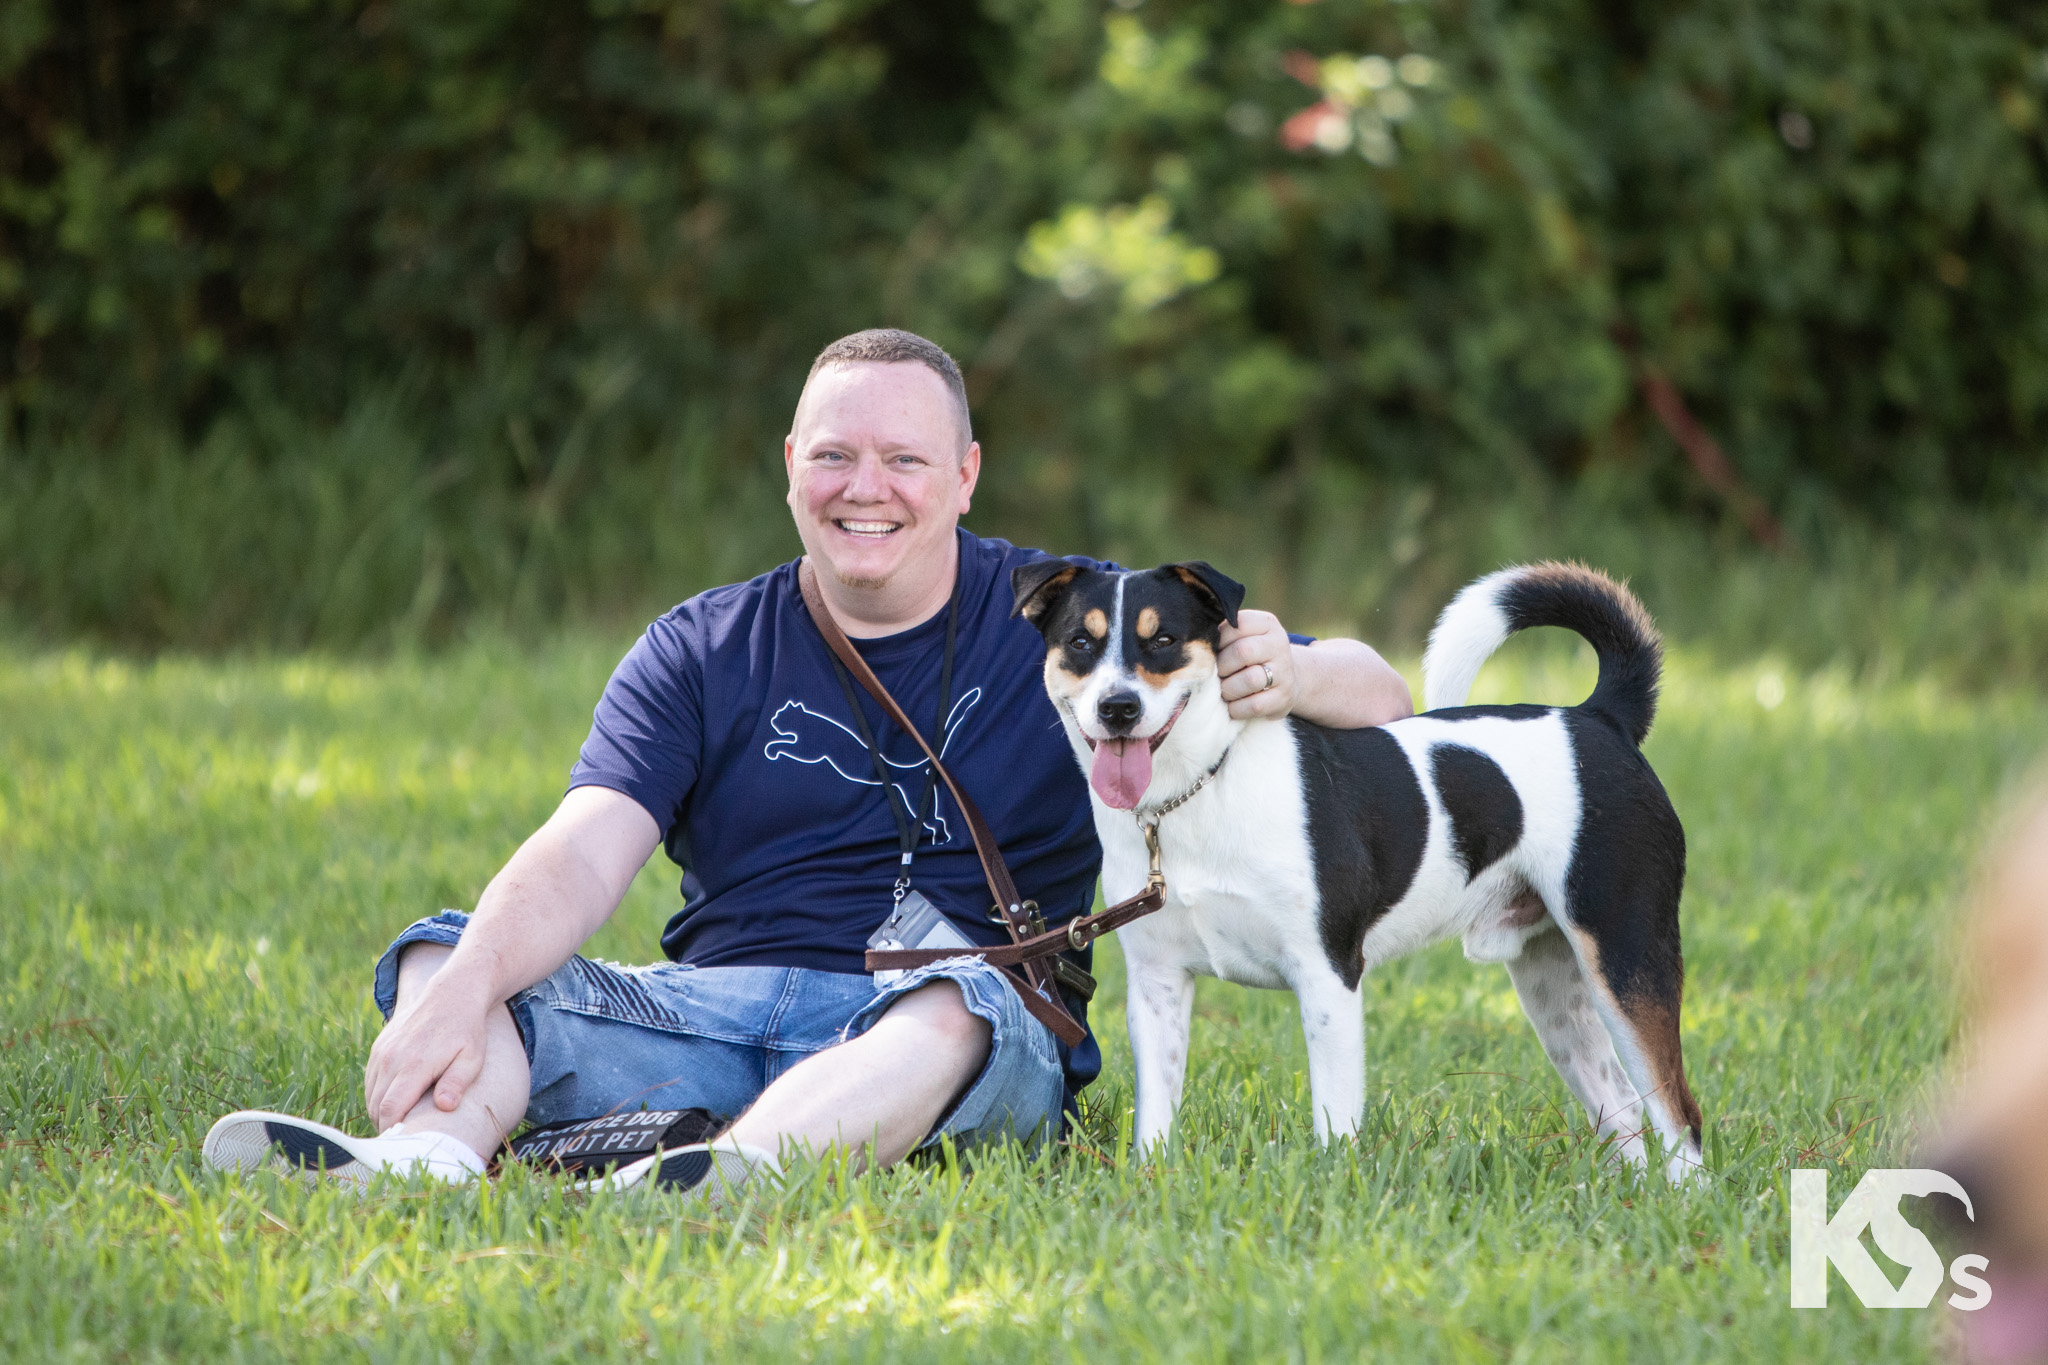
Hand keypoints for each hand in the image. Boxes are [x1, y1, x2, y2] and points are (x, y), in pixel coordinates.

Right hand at [362, 968, 491, 1132]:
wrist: (452, 994)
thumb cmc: (467, 1031)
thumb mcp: (472, 1058)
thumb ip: (457, 1083)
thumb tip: (445, 1107)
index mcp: (415, 1064)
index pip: (391, 1108)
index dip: (393, 1131)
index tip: (402, 1145)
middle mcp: (392, 1058)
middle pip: (376, 1106)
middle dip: (386, 1126)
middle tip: (404, 1140)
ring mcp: (382, 1051)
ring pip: (370, 1095)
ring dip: (381, 1111)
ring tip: (402, 1122)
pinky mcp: (379, 1047)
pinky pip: (370, 1080)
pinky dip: (378, 1094)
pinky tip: (397, 1101)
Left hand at [1216, 609, 1296, 719]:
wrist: (1285, 680)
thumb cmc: (1251, 656)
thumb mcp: (1242, 637)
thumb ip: (1223, 634)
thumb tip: (1194, 644)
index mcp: (1266, 624)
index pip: (1236, 626)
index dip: (1218, 641)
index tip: (1214, 651)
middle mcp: (1279, 644)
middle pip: (1243, 651)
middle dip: (1222, 666)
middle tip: (1217, 674)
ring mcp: (1285, 672)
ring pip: (1250, 679)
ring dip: (1229, 688)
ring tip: (1224, 690)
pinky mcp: (1284, 698)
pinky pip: (1255, 705)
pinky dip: (1237, 708)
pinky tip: (1233, 706)